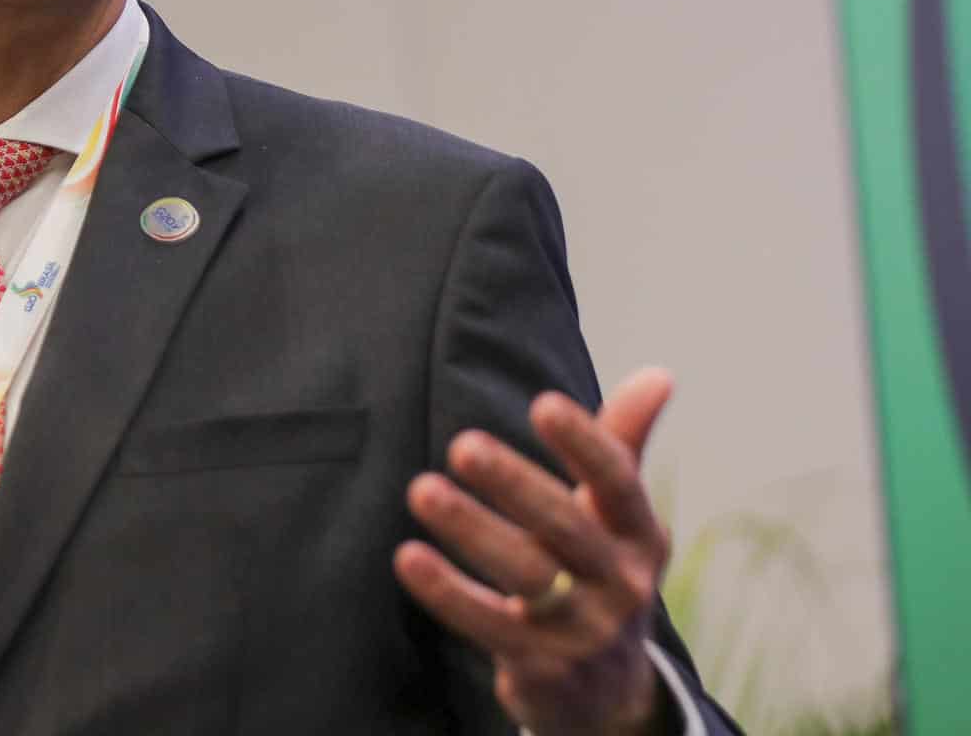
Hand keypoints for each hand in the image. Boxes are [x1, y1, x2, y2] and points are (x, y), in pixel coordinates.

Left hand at [394, 367, 677, 734]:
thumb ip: (624, 444)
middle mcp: (621, 583)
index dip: (585, 444)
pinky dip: (449, 593)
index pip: (618, 484)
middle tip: (462, 445)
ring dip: (473, 531)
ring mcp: (584, 631)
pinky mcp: (543, 670)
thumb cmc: (599, 573)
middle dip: (515, 486)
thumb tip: (660, 373)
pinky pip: (490, 627)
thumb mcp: (619, 517)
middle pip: (566, 529)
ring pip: (525, 577)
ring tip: (422, 489)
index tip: (543, 404)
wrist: (609, 694)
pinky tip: (408, 557)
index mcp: (640, 535)